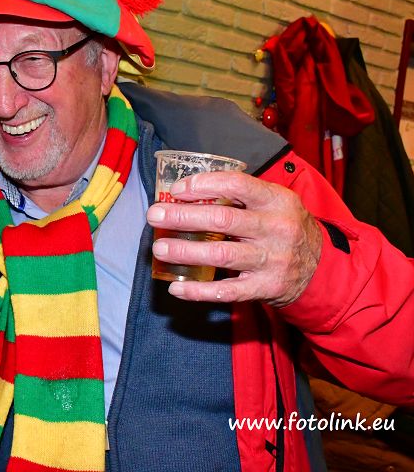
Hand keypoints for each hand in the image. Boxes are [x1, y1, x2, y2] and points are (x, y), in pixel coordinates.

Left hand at [146, 171, 322, 306]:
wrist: (323, 270)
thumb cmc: (285, 228)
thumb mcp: (275, 203)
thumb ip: (240, 195)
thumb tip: (186, 191)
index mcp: (278, 201)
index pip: (237, 185)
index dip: (203, 185)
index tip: (177, 190)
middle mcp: (277, 229)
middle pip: (222, 220)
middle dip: (183, 216)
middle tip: (155, 215)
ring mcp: (272, 261)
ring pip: (221, 255)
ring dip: (185, 251)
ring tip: (159, 247)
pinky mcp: (265, 288)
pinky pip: (226, 291)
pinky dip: (198, 291)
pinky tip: (176, 287)